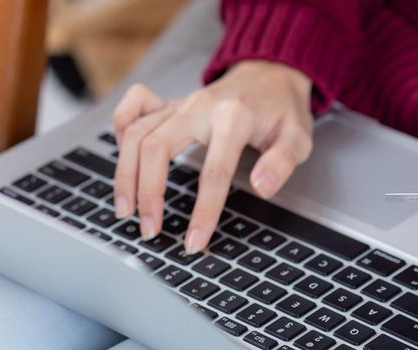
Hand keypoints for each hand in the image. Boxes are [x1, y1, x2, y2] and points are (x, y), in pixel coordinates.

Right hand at [112, 60, 313, 253]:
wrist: (270, 73)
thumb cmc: (282, 110)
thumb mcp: (299, 137)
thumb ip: (282, 162)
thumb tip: (261, 188)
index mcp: (235, 117)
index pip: (214, 171)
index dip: (203, 211)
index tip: (194, 241)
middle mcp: (200, 107)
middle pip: (156, 148)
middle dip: (148, 193)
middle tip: (149, 229)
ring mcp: (180, 104)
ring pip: (135, 133)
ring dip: (125, 174)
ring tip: (125, 210)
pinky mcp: (169, 103)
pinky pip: (132, 107)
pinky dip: (119, 129)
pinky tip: (122, 160)